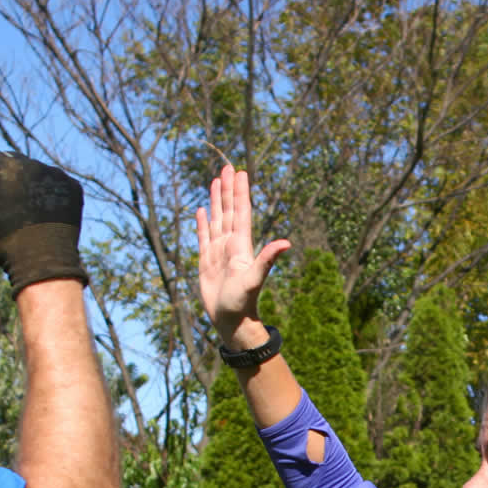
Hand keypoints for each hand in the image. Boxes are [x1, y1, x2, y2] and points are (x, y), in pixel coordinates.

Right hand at [0, 145, 86, 292]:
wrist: (44, 265)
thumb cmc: (3, 241)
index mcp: (7, 166)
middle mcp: (34, 163)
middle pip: (7, 161)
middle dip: (1, 181)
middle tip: (5, 213)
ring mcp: (56, 174)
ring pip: (31, 170)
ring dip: (23, 186)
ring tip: (24, 217)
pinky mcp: (72, 187)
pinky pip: (51, 181)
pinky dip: (45, 194)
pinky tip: (43, 217)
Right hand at [192, 162, 293, 336]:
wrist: (231, 319)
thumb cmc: (243, 301)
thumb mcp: (255, 278)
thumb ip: (267, 259)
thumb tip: (286, 243)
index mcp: (241, 244)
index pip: (241, 212)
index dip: (240, 192)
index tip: (240, 172)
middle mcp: (230, 244)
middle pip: (228, 210)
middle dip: (227, 189)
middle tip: (227, 167)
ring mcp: (218, 252)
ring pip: (217, 219)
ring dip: (216, 201)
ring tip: (214, 181)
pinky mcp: (206, 261)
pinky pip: (203, 237)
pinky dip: (202, 223)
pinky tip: (201, 211)